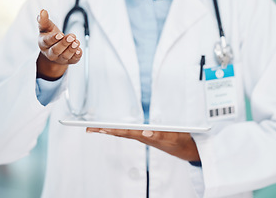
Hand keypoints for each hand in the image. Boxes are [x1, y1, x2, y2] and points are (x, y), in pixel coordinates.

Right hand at [36, 9, 82, 79]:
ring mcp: (60, 58)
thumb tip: (42, 11)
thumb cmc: (50, 35)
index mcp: (43, 43)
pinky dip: (77, 56)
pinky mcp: (69, 61)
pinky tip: (79, 50)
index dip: (53, 38)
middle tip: (71, 36)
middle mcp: (50, 53)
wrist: (55, 49)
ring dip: (71, 49)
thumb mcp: (46, 27)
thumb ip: (44, 20)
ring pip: (65, 56)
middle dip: (64, 43)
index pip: (47, 42)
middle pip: (56, 50)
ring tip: (76, 42)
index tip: (60, 34)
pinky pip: (73, 60)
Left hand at [86, 128, 200, 161]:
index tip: (98, 128)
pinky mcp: (146, 135)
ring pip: (123, 132)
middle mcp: (142, 136)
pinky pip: (130, 132)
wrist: (185, 147)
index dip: (111, 129)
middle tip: (90, 128)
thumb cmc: (178, 140)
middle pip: (120, 132)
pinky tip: (114, 129)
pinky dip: (119, 130)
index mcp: (145, 136)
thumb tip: (145, 131)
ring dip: (110, 130)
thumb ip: (160, 133)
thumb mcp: (173, 136)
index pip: (124, 132)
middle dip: (104, 130)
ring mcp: (143, 136)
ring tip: (97, 128)